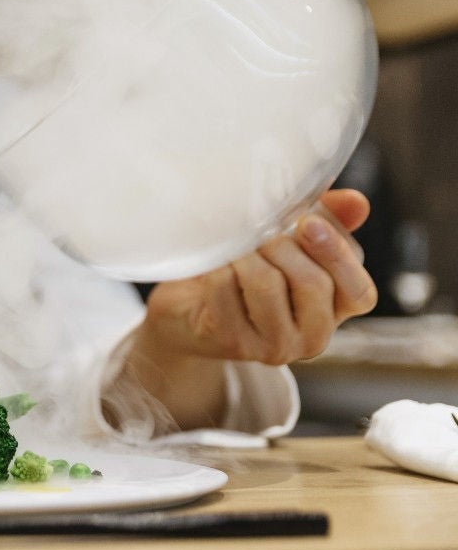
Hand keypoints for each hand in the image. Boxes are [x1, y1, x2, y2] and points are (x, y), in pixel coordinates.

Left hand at [118, 189, 376, 429]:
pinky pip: (225, 289)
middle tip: (258, 227)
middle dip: (281, 244)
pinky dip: (217, 265)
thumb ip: (326, 223)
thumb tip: (356, 203)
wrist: (190, 312)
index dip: (338, 255)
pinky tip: (212, 261)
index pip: (359, 293)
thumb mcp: (290, 246)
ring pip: (267, 284)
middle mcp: (312, 337)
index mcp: (336, 312)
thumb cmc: (246, 275)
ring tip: (233, 243)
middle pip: (312, 283)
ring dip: (246, 252)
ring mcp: (273, 347)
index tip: (309, 222)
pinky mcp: (232, 343)